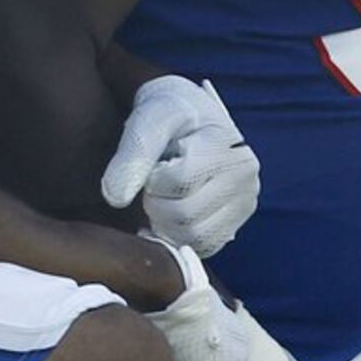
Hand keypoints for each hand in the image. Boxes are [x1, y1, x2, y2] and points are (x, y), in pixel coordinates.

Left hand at [99, 73, 262, 255]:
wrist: (186, 115)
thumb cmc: (167, 112)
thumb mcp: (148, 118)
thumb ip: (133, 153)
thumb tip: (116, 198)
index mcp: (228, 145)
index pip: (180, 183)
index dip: (151, 179)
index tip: (151, 165)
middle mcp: (245, 176)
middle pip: (186, 216)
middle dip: (155, 204)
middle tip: (150, 184)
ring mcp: (244, 203)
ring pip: (193, 238)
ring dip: (164, 223)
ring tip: (160, 197)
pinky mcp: (234, 223)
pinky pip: (200, 248)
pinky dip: (177, 238)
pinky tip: (167, 216)